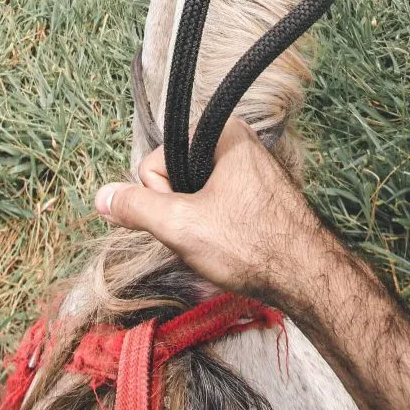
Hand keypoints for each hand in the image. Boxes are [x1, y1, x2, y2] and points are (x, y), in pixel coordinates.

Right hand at [95, 117, 327, 304]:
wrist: (309, 277)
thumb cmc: (251, 245)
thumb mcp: (180, 226)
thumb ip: (135, 207)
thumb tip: (101, 196)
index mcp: (222, 133)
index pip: (156, 161)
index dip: (162, 197)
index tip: (189, 218)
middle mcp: (237, 141)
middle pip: (174, 174)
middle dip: (179, 210)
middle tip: (207, 233)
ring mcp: (248, 166)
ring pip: (193, 193)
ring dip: (195, 221)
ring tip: (223, 241)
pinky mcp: (257, 191)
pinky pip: (215, 202)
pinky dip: (214, 225)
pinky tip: (232, 242)